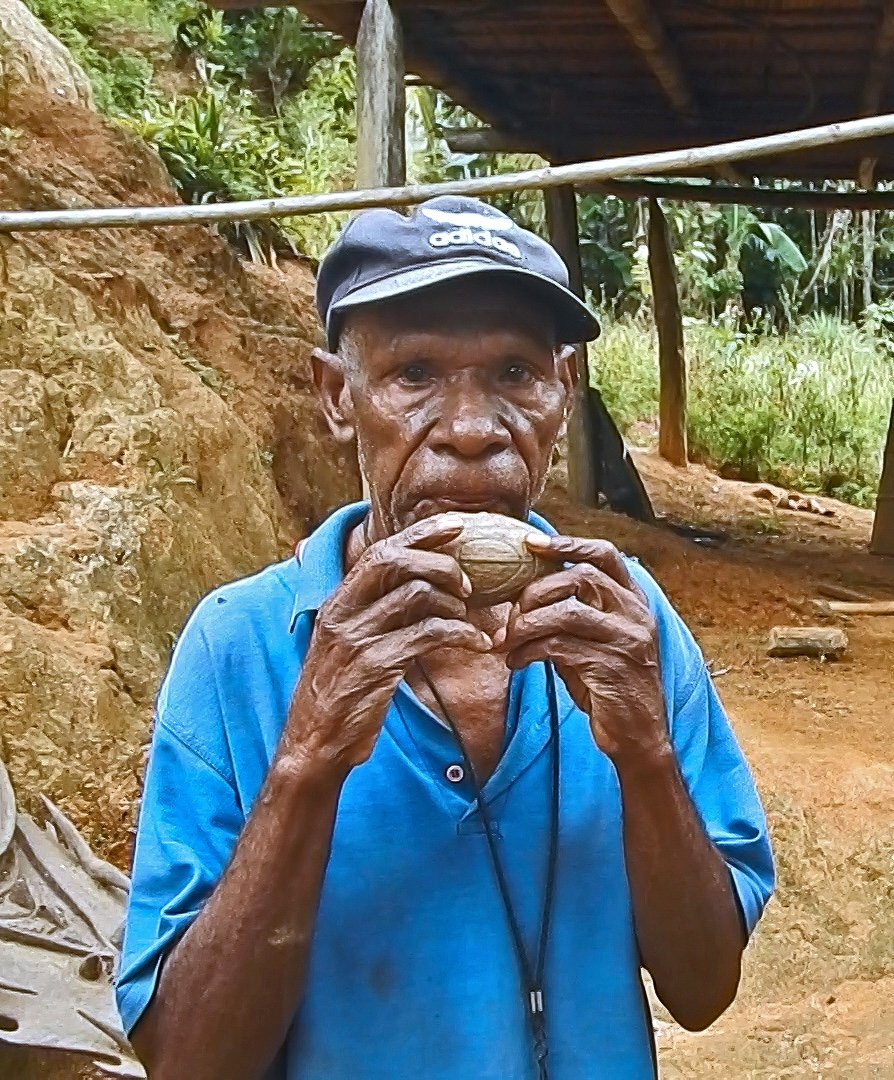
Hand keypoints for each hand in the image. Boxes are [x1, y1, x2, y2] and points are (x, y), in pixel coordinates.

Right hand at [285, 514, 490, 772]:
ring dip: (455, 604)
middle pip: (394, 561)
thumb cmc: (342, 694)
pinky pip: (427, 634)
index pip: (379, 551)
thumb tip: (424, 588)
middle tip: (469, 582)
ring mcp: (356, 638)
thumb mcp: (352, 645)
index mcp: (337, 602)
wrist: (314, 744)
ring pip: (416, 595)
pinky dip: (461, 634)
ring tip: (471, 622)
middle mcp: (342, 613)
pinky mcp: (374, 666)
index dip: (420, 533)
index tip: (456, 525)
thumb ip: (378, 614)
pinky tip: (478, 642)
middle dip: (440, 562)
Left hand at [499, 533, 668, 767]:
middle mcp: (636, 615)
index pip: (605, 555)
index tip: (530, 543)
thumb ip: (571, 614)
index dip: (568, 544)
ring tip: (506, 642)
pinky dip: (529, 651)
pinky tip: (516, 662)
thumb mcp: (594, 641)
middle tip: (511, 614)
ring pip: (566, 613)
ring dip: (526, 625)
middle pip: (581, 579)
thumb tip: (522, 592)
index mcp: (634, 602)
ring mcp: (627, 641)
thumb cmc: (607, 686)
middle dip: (536, 591)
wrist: (638, 738)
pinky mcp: (611, 669)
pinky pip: (559, 647)